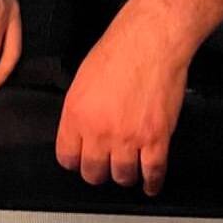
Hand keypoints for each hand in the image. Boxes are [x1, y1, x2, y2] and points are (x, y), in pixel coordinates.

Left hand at [54, 4, 188, 196]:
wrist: (150, 39)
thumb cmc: (118, 49)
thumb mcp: (83, 78)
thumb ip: (80, 110)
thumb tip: (80, 131)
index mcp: (76, 113)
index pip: (67, 157)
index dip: (74, 161)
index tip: (80, 161)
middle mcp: (99, 130)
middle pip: (93, 173)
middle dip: (98, 171)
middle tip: (104, 166)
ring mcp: (128, 137)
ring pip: (122, 177)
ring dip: (125, 175)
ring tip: (127, 168)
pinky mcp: (156, 139)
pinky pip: (153, 174)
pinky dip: (152, 182)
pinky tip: (150, 182)